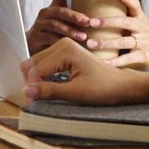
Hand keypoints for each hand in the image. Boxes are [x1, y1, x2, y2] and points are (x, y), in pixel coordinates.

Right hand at [20, 38, 143, 105]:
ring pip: (36, 64)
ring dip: (36, 80)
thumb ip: (49, 91)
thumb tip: (26, 92)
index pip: (36, 70)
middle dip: (31, 82)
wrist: (122, 85)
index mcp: (64, 50)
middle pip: (32, 64)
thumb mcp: (75, 93)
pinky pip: (45, 63)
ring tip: (42, 95)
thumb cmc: (103, 89)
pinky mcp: (65, 52)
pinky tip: (48, 86)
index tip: (33, 104)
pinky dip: (43, 76)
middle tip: (35, 100)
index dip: (32, 88)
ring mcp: (63, 46)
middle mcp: (62, 44)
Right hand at [24, 0, 104, 53]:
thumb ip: (78, 20)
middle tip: (88, 22)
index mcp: (54, 7)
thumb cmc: (55, 35)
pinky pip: (48, 38)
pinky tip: (71, 47)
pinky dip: (60, 42)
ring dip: (70, 31)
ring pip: (55, 25)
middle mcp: (45, 13)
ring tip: (83, 37)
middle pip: (60, 11)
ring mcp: (39, 24)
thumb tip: (100, 18)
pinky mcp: (35, 37)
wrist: (36, 48)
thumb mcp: (65, 24)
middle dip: (75, 16)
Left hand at [86, 0, 148, 67]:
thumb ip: (128, 13)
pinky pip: (127, 58)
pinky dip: (115, 61)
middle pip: (125, 23)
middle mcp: (142, 28)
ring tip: (90, 43)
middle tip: (91, 22)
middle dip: (108, 22)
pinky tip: (103, 62)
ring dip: (106, 43)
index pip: (135, 5)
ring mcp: (143, 42)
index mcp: (140, 18)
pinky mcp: (143, 56)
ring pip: (123, 42)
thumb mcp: (142, 20)